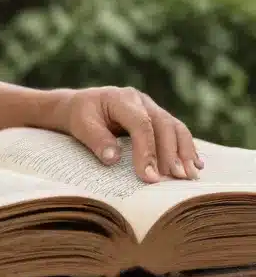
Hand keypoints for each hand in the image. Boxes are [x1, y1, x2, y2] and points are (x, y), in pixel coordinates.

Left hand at [49, 87, 202, 182]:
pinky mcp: (158, 119)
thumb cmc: (81, 116)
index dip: (147, 151)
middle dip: (171, 153)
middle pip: (164, 125)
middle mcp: (141, 101)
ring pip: (175, 127)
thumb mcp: (81, 125)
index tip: (150, 177)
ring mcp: (152, 108)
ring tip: (189, 175)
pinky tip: (195, 165)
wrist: (82, 106)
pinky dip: (187, 148)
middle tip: (176, 178)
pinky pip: (177, 132)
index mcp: (121, 98)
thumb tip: (113, 159)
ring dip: (184, 152)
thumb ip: (96, 140)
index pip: (141, 124)